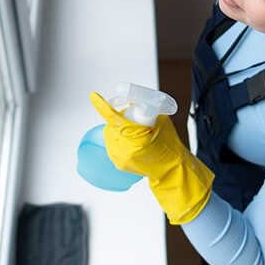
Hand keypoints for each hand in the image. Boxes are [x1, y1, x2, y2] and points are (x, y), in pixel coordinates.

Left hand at [90, 93, 213, 223]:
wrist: (171, 169)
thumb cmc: (170, 145)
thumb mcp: (162, 122)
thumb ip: (148, 111)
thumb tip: (134, 101)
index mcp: (138, 136)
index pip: (114, 118)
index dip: (102, 106)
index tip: (94, 96)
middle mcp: (126, 148)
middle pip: (111, 126)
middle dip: (116, 120)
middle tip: (129, 119)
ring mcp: (121, 157)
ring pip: (109, 135)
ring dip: (116, 130)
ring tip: (132, 132)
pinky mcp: (119, 164)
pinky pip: (112, 145)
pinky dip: (117, 140)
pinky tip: (129, 141)